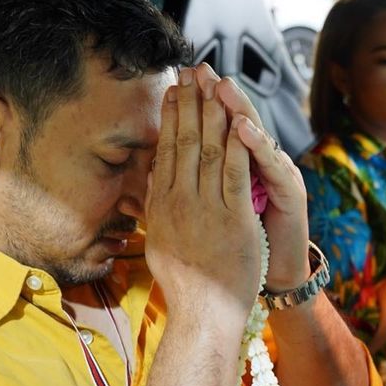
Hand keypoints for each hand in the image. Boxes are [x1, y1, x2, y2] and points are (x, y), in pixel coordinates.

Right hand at [144, 66, 260, 321]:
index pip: (165, 150)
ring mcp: (206, 210)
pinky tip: (239, 121)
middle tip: (193, 71)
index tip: (176, 90)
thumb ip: (153, 209)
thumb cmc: (184, 284)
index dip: (172, 116)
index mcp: (161, 205)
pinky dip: (236, 144)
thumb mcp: (158, 241)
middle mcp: (179, 202)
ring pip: (208, 150)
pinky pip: (234, 173)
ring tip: (215, 83)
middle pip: (183, 141)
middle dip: (191, 103)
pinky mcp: (233, 219)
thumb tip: (146, 183)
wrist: (204, 314)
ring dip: (213, 113)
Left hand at [193, 64, 310, 291]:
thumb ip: (188, 193)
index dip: (197, 106)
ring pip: (256, 137)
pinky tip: (245, 128)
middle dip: (216, 96)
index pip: (216, 130)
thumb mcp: (210, 218)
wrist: (274, 278)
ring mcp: (279, 176)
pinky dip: (258, 147)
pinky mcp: (291, 193)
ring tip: (222, 86)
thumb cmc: (237, 254)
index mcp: (239, 171)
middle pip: (237, 122)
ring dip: (239, 109)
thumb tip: (152, 179)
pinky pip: (272, 167)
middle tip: (199, 69)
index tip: (179, 80)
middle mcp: (261, 165)